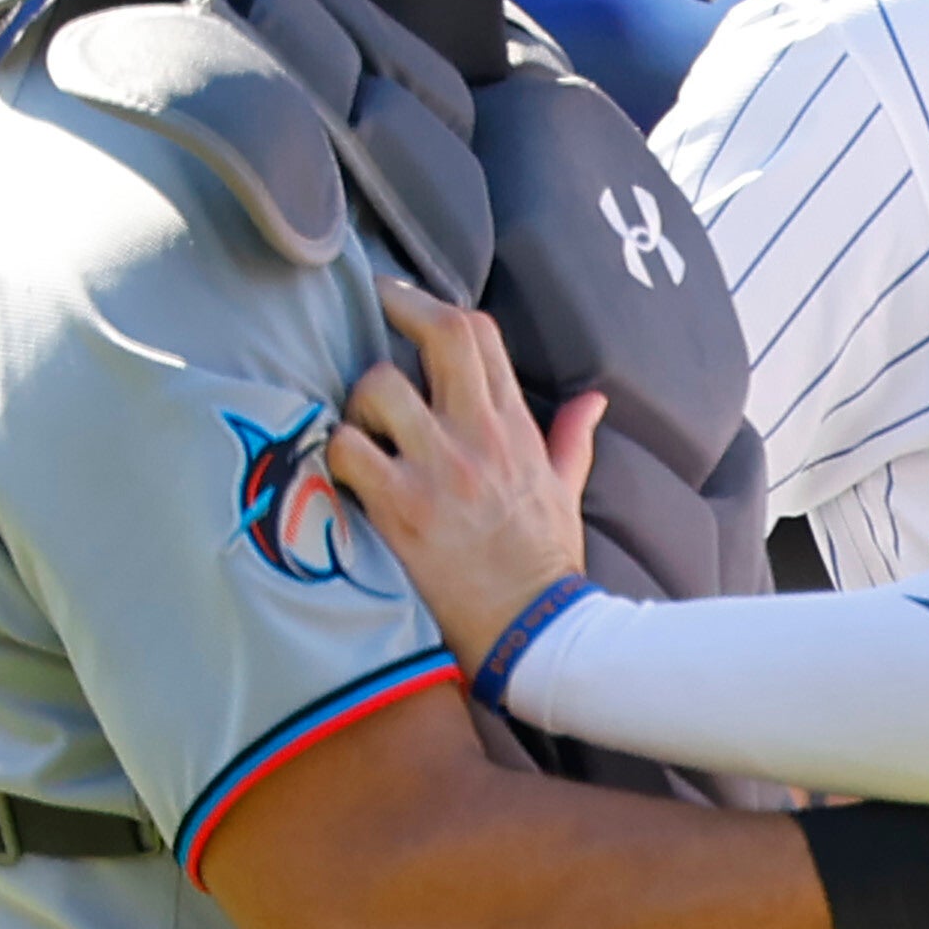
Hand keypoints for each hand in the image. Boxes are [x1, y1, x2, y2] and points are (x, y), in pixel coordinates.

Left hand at [327, 284, 596, 667]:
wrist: (531, 626)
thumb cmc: (543, 562)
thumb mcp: (566, 490)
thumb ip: (572, 437)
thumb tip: (593, 399)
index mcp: (515, 426)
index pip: (480, 334)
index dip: (435, 304)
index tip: (405, 302)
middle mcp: (479, 435)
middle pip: (440, 334)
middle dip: (398, 307)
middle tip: (371, 308)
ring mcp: (439, 468)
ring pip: (378, 386)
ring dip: (358, 399)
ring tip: (359, 423)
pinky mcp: (401, 507)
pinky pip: (347, 450)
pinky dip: (334, 451)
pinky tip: (341, 469)